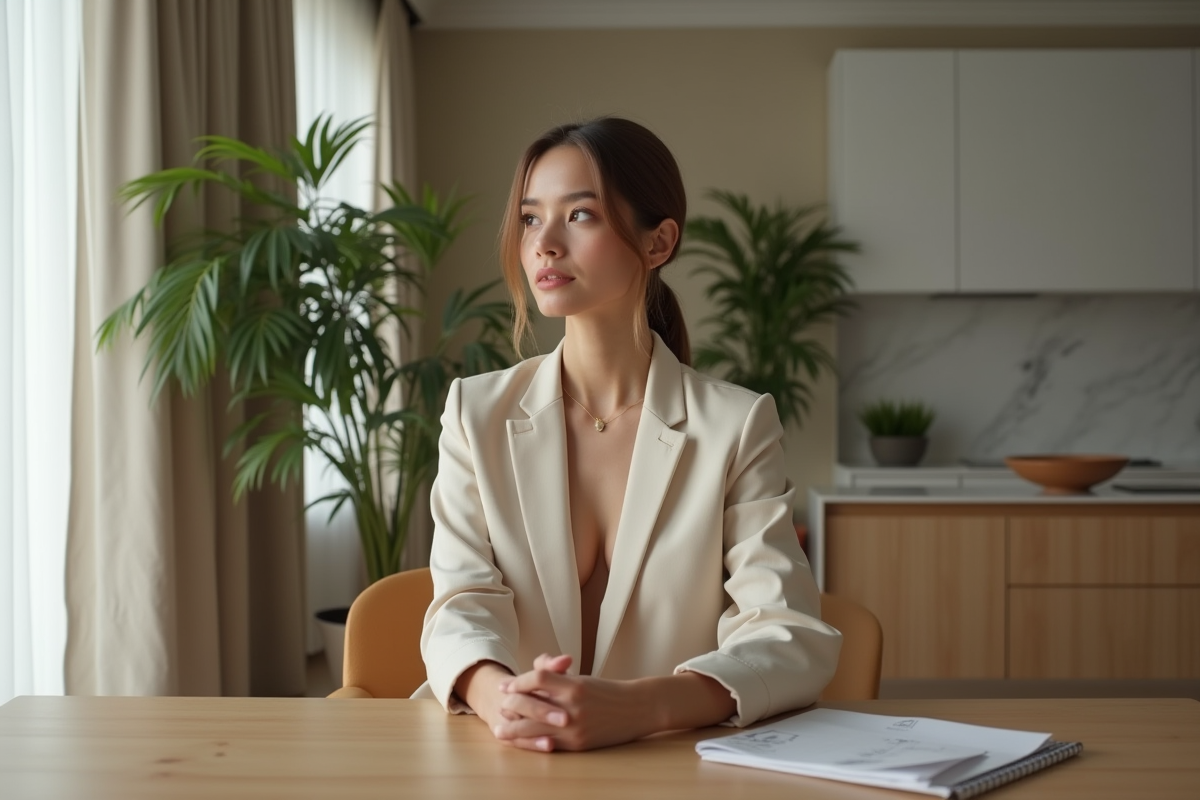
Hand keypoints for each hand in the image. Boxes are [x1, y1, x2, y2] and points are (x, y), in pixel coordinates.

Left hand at [490, 653, 656, 751]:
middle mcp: (572, 707)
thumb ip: (556, 672)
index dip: (517, 682)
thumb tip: (532, 669)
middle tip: (499, 706)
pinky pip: (547, 745)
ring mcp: (574, 728)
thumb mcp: (582, 677)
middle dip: (510, 706)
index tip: (505, 685)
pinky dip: (530, 743)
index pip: (536, 678)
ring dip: (513, 730)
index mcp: (574, 685)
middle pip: (529, 705)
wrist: (637, 709)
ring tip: (500, 729)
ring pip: (533, 729)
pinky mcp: (577, 745)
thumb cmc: (607, 691)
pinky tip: (520, 742)